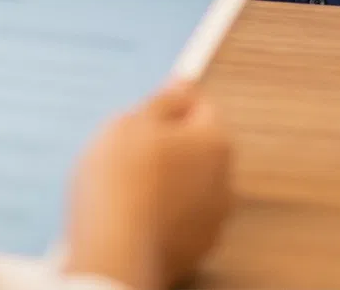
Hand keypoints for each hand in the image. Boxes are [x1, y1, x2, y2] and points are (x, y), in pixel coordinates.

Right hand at [62, 81, 233, 289]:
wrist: (115, 252)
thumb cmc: (120, 182)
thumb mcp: (131, 122)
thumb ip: (163, 101)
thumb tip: (182, 87)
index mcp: (215, 142)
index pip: (202, 107)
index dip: (172, 104)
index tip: (147, 109)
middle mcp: (224, 181)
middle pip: (198, 149)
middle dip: (170, 145)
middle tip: (130, 150)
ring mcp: (212, 220)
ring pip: (190, 186)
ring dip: (168, 182)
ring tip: (127, 186)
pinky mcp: (195, 250)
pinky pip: (180, 219)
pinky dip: (163, 214)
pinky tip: (134, 214)